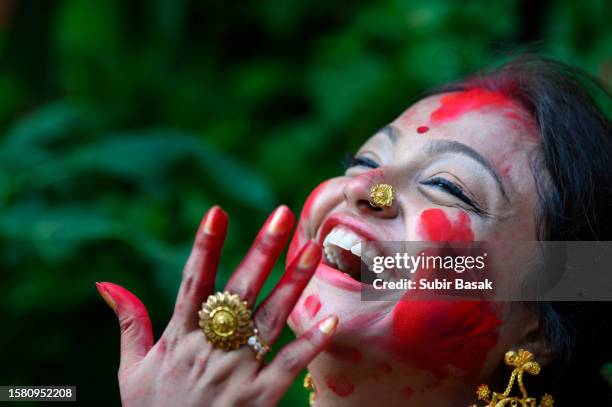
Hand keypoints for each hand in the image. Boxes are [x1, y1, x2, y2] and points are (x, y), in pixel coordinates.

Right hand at [96, 205, 336, 406]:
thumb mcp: (131, 370)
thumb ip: (128, 324)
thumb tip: (107, 283)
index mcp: (179, 338)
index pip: (193, 283)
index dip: (205, 246)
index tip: (217, 212)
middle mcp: (210, 349)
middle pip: (239, 291)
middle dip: (262, 250)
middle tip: (282, 214)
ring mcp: (237, 373)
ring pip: (270, 318)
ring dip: (293, 281)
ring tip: (313, 248)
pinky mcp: (259, 398)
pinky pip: (289, 366)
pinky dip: (311, 344)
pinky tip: (331, 320)